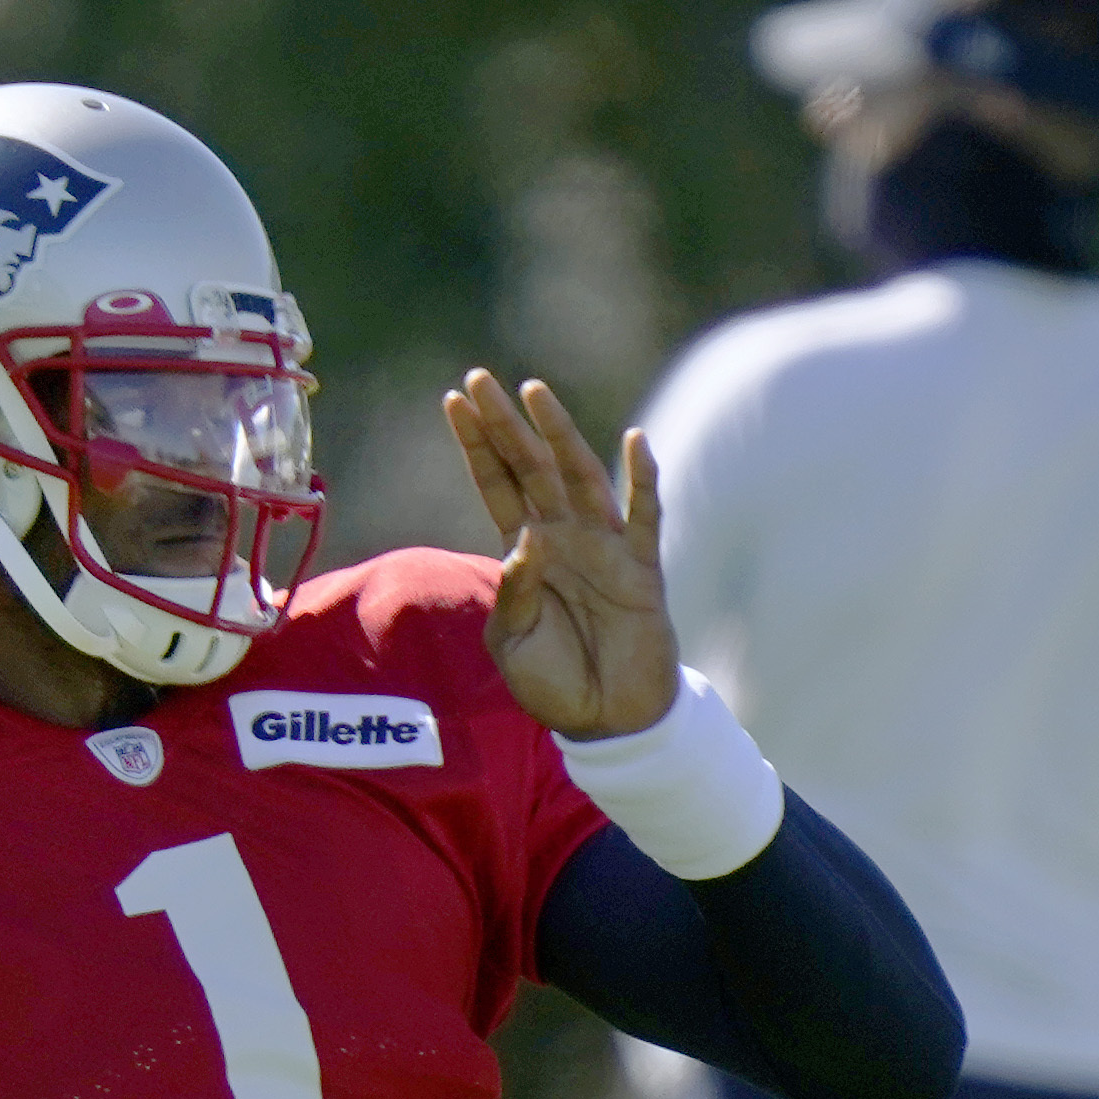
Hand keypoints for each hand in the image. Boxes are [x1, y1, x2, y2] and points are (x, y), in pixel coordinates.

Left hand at [443, 368, 677, 740]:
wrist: (607, 721)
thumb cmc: (554, 682)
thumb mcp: (514, 642)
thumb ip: (515, 593)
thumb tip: (526, 539)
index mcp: (525, 551)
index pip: (496, 484)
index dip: (477, 444)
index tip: (454, 400)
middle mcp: (562, 537)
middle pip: (529, 467)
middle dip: (505, 424)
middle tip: (480, 377)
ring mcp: (603, 547)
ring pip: (579, 476)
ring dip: (559, 434)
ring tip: (535, 392)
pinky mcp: (641, 568)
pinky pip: (644, 516)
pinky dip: (643, 479)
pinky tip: (634, 440)